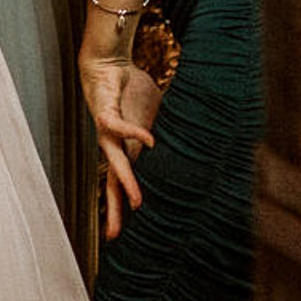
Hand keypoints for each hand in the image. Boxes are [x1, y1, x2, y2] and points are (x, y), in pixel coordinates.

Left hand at [80, 51, 162, 241]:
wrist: (109, 64)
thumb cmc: (130, 90)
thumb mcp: (155, 115)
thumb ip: (167, 131)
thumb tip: (194, 142)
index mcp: (124, 149)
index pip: (123, 184)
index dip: (124, 207)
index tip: (124, 234)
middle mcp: (113, 146)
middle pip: (111, 184)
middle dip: (115, 210)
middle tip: (116, 237)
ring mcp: (107, 132)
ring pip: (115, 162)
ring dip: (126, 182)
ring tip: (137, 202)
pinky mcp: (105, 113)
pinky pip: (120, 127)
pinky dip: (136, 133)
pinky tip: (150, 140)